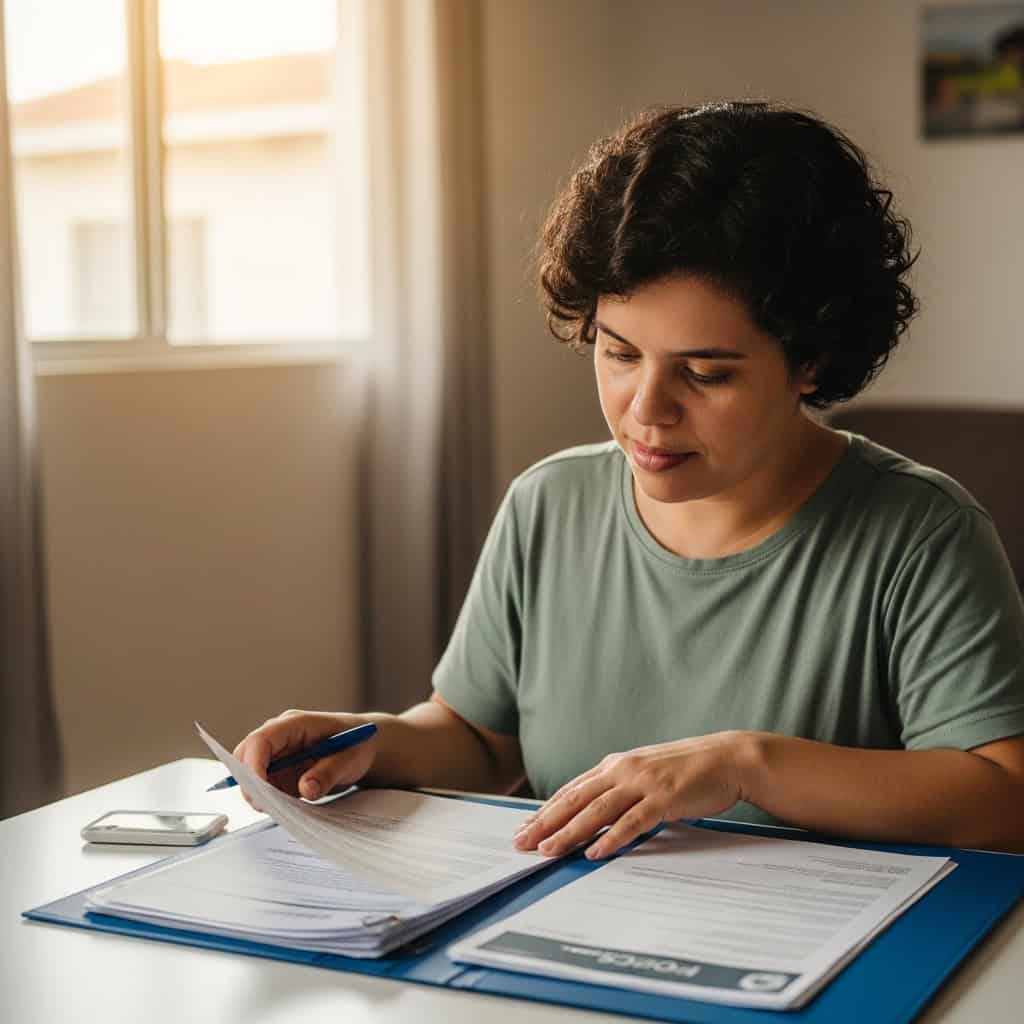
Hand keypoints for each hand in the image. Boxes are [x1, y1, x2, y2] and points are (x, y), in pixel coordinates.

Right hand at [233, 709, 378, 806]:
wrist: (363, 748)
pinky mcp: (279, 770)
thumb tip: (306, 789)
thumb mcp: (350, 759)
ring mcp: (277, 753)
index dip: (253, 766)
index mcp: (294, 724)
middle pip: (245, 756)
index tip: (260, 791)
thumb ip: (328, 773)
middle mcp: (279, 736)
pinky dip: (269, 799)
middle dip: (250, 784)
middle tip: (269, 806)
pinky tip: (289, 804)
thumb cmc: (357, 745)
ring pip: (250, 774)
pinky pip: (263, 786)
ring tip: (286, 806)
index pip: (260, 740)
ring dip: (260, 794)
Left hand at [512, 731, 751, 859]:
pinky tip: (593, 852)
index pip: (572, 789)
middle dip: (545, 822)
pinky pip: (631, 821)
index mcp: (616, 764)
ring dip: (569, 832)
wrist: (727, 758)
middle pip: (575, 799)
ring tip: (548, 850)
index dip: (546, 810)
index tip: (525, 828)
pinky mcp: (663, 798)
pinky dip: (611, 838)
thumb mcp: (645, 774)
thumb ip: (620, 788)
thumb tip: (594, 811)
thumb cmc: (687, 770)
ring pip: (596, 811)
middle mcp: (623, 770)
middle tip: (521, 843)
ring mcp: (642, 783)